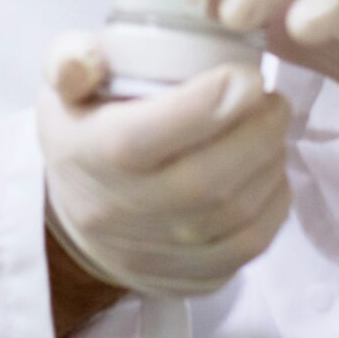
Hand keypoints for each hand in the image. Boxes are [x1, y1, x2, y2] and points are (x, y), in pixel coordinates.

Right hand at [36, 30, 291, 299]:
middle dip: (257, 133)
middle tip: (274, 100)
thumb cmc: (85, 131)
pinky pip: (250, 244)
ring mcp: (156, 255)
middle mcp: (120, 214)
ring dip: (270, 163)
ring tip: (273, 127)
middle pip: (205, 181)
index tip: (248, 74)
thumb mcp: (64, 86)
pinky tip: (271, 168)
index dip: (207, 103)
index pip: (142, 138)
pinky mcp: (190, 278)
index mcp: (90, 155)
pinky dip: (274, 201)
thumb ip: (70, 59)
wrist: (81, 215)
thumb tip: (82, 62)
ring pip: (235, 215)